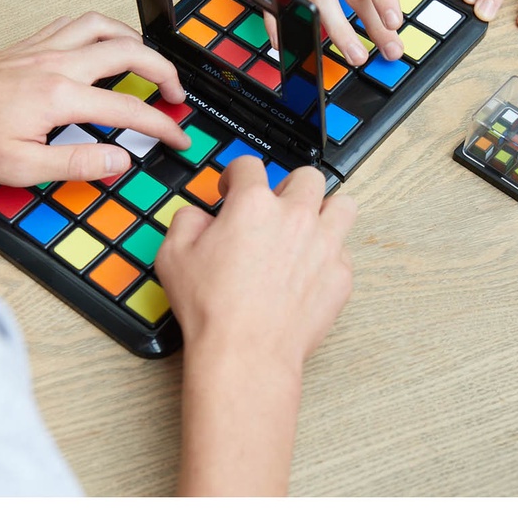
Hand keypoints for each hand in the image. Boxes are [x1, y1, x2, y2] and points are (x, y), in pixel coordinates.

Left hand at [0, 13, 189, 184]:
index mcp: (58, 96)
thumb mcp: (22, 167)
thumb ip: (78, 163)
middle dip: (162, 69)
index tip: (178, 137)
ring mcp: (39, 48)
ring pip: (101, 26)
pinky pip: (73, 24)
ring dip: (133, 40)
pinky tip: (100, 46)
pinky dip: (99, 30)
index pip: (128, 108)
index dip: (161, 125)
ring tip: (147, 61)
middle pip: (127, 50)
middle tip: (175, 93)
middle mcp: (54, 63)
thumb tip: (120, 160)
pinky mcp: (25, 45)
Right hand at [156, 156, 355, 495]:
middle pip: (307, 177)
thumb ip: (187, 221)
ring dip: (324, 211)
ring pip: (342, 205)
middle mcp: (295, 216)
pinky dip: (329, 255)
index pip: (249, 165)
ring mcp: (324, 244)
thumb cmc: (212, 309)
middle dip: (288, 187)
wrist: (245, 353)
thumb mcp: (174, 255)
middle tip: (274, 208)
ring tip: (307, 228)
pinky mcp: (340, 275)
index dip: (235, 174)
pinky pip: (344, 251)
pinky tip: (309, 270)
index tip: (232, 188)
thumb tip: (199, 216)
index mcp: (253, 204)